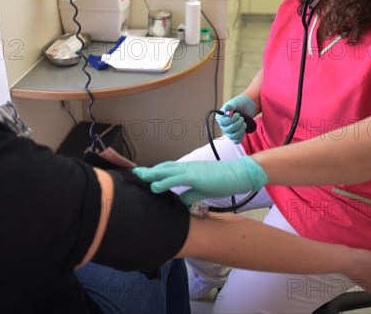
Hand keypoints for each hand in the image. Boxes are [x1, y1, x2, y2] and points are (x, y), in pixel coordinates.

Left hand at [133, 156, 267, 205]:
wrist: (239, 174)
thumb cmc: (222, 181)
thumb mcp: (202, 190)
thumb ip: (189, 195)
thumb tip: (177, 202)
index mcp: (187, 170)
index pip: (166, 170)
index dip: (153, 173)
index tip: (140, 177)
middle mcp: (185, 168)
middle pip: (161, 168)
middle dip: (146, 172)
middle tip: (132, 174)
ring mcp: (189, 170)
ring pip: (165, 171)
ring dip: (150, 174)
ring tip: (136, 178)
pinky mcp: (194, 176)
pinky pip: (175, 178)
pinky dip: (163, 182)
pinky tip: (154, 187)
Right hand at [216, 95, 255, 143]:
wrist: (247, 108)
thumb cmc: (239, 104)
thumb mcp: (235, 102)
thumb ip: (230, 105)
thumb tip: (226, 109)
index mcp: (220, 117)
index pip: (223, 122)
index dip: (231, 119)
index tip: (237, 114)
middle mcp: (223, 126)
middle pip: (228, 130)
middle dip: (237, 124)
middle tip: (242, 118)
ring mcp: (229, 132)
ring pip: (233, 136)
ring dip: (241, 129)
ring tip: (244, 123)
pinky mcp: (235, 136)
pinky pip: (236, 140)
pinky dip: (241, 136)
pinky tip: (244, 130)